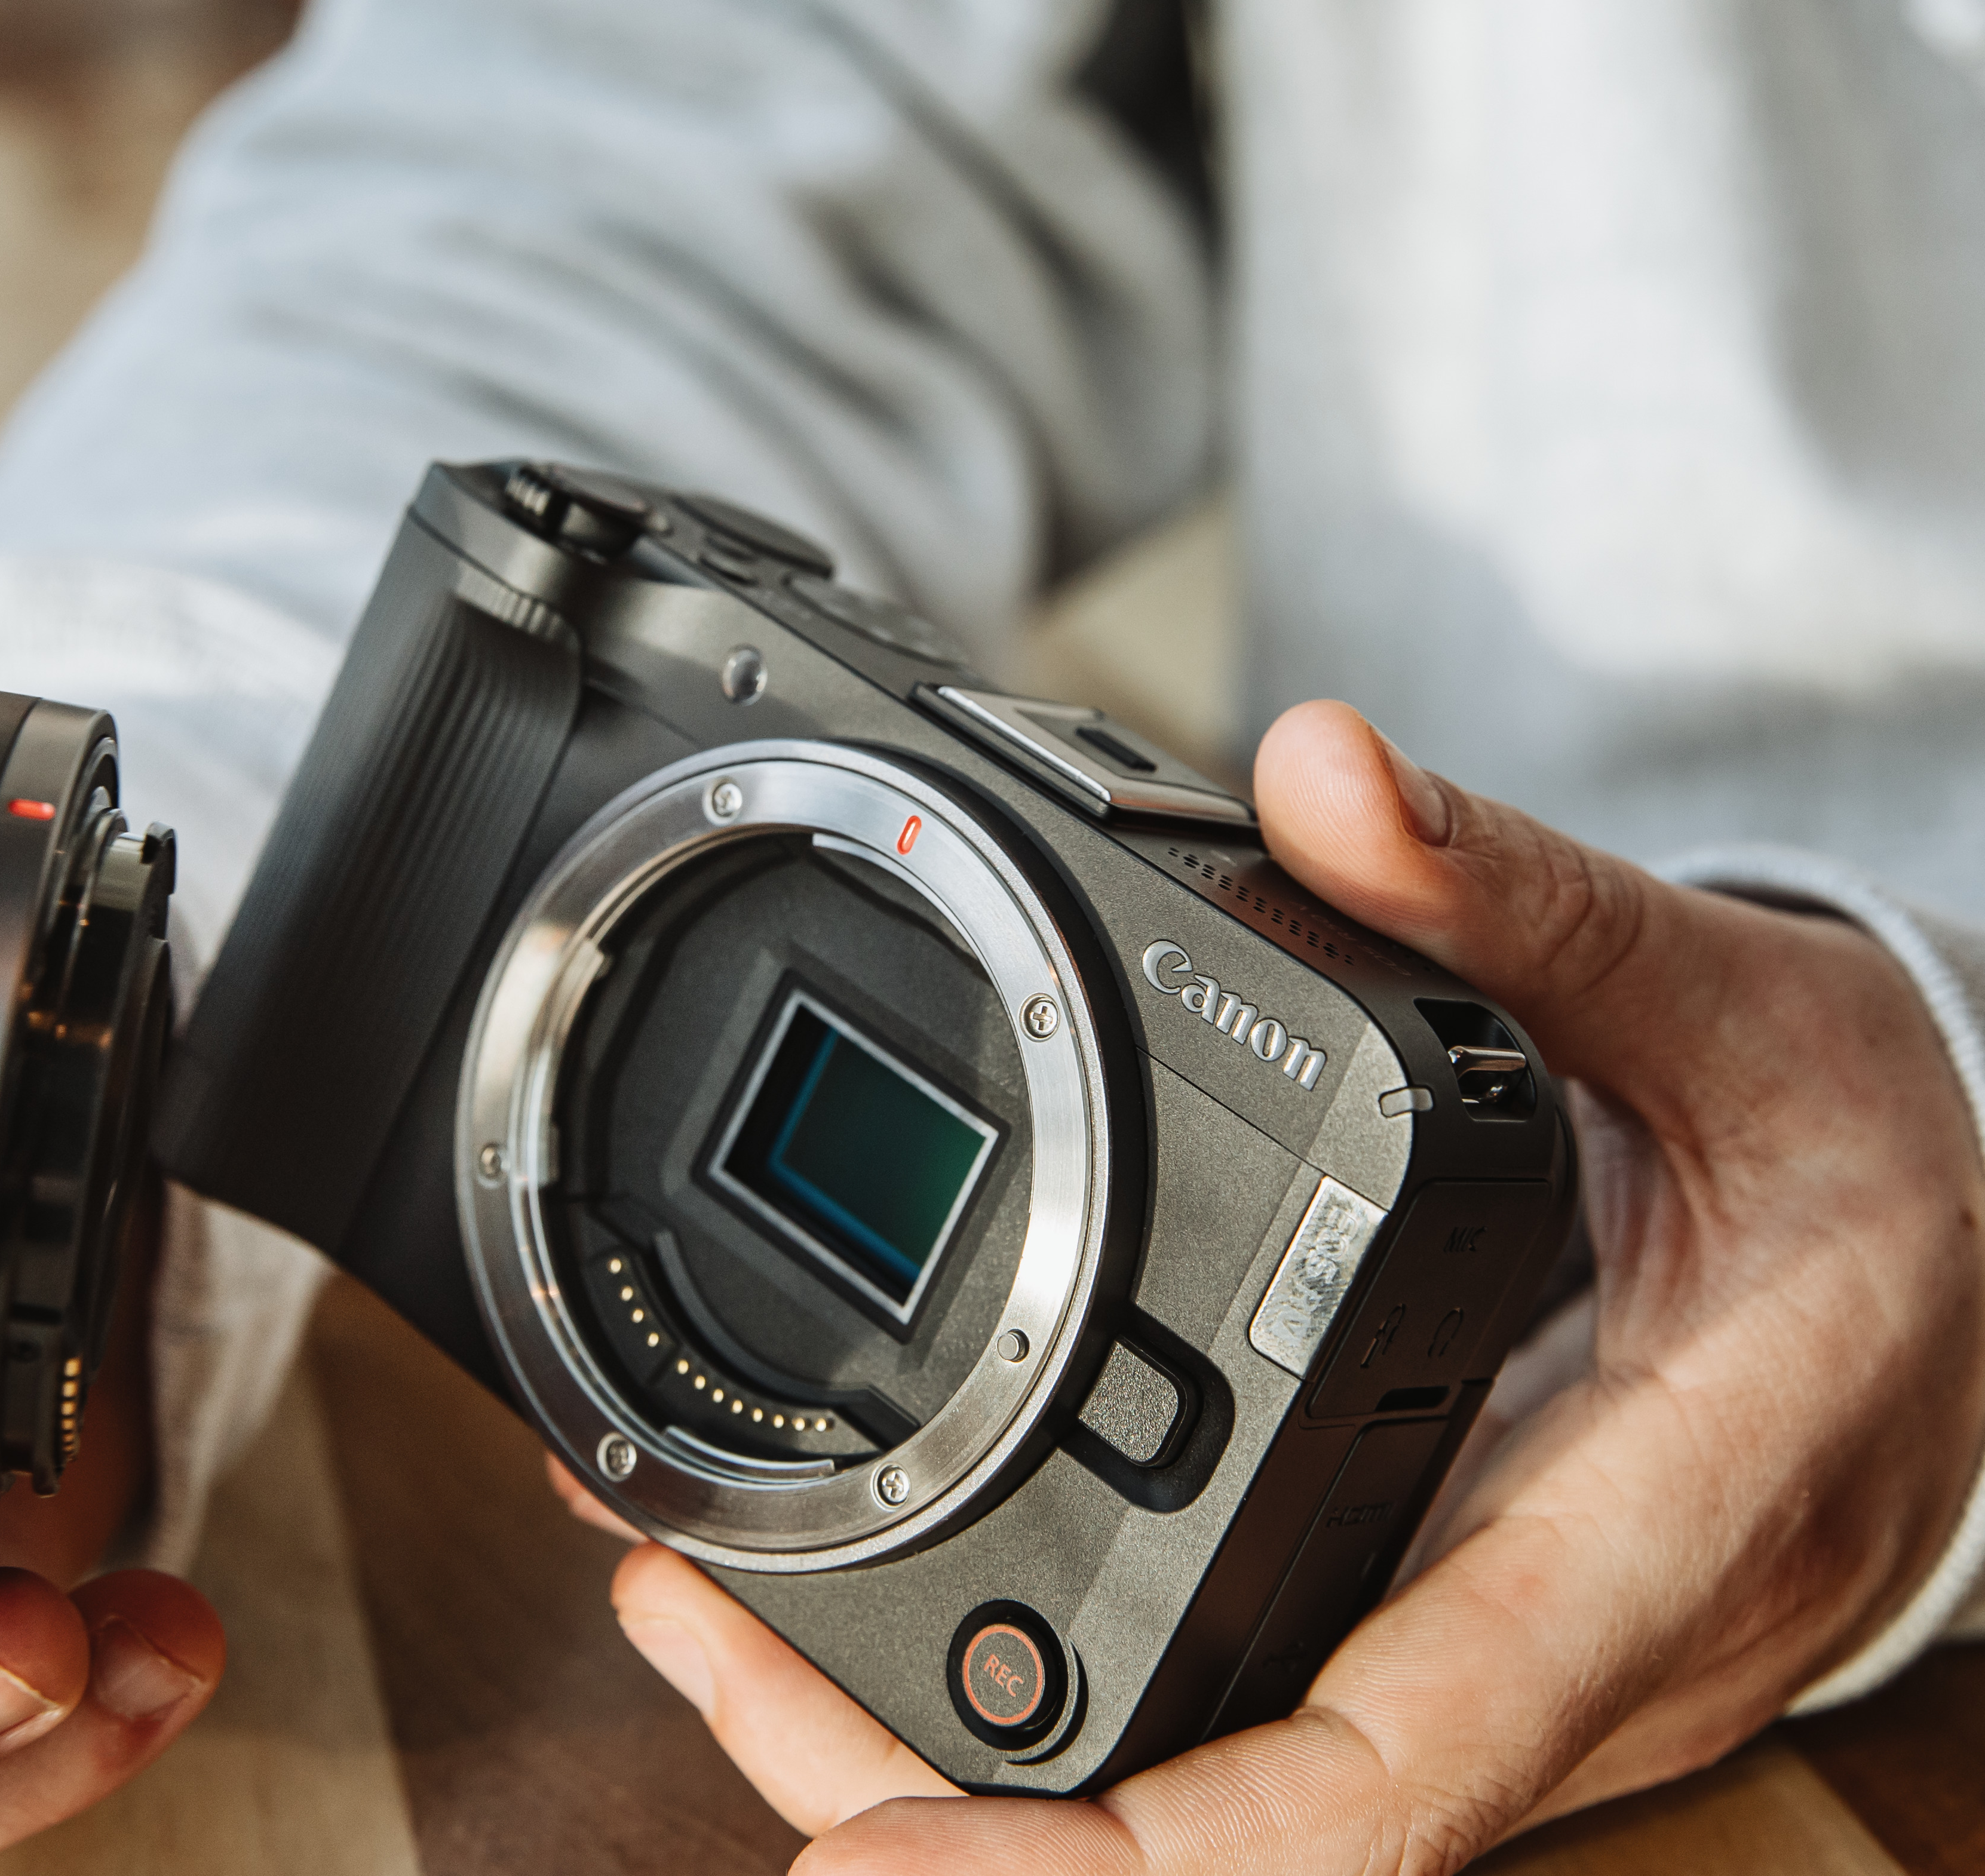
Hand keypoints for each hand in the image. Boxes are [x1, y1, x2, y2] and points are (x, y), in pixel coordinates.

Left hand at [557, 699, 1984, 1872]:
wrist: (1975, 1275)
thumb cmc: (1871, 1166)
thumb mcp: (1729, 1004)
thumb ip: (1518, 896)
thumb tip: (1321, 778)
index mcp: (1648, 1532)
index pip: (1389, 1776)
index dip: (1135, 1856)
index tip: (886, 1852)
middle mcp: (1555, 1657)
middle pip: (1231, 1829)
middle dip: (946, 1805)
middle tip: (690, 1643)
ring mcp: (1489, 1670)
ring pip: (1207, 1792)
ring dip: (945, 1750)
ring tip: (705, 1617)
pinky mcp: (1437, 1631)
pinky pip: (1229, 1714)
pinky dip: (1034, 1696)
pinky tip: (865, 1606)